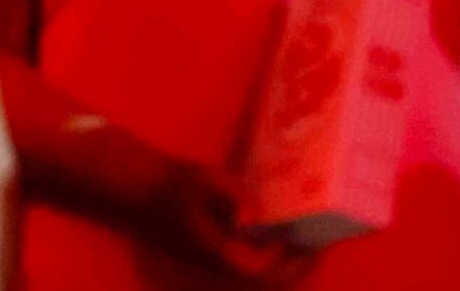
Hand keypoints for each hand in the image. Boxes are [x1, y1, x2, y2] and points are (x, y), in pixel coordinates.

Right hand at [141, 161, 318, 284]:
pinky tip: (281, 227)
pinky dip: (270, 249)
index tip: (314, 244)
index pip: (262, 271)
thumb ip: (231, 192)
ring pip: (258, 271)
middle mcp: (220, 263)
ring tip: (309, 237)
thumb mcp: (201, 180)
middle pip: (266, 278)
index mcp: (218, 253)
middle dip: (295, 266)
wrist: (138, 190)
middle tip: (321, 245)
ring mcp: (217, 259)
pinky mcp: (216, 249)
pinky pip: (250, 258)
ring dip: (284, 260)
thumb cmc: (170, 184)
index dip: (290, 262)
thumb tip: (255, 211)